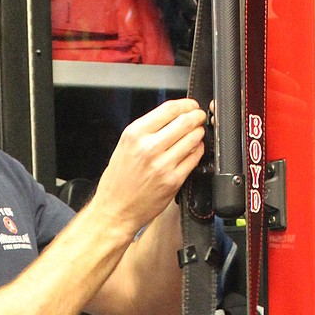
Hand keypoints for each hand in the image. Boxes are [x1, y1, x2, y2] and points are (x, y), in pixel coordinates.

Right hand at [92, 99, 206, 238]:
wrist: (115, 210)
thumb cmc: (118, 181)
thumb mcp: (124, 146)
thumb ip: (146, 130)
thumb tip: (171, 117)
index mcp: (134, 135)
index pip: (169, 109)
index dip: (185, 104)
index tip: (190, 105)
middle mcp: (148, 148)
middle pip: (185, 121)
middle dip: (196, 116)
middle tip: (199, 116)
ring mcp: (162, 165)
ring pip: (193, 139)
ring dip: (199, 133)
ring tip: (197, 132)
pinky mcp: (173, 181)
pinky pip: (194, 159)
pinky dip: (198, 151)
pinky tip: (194, 150)